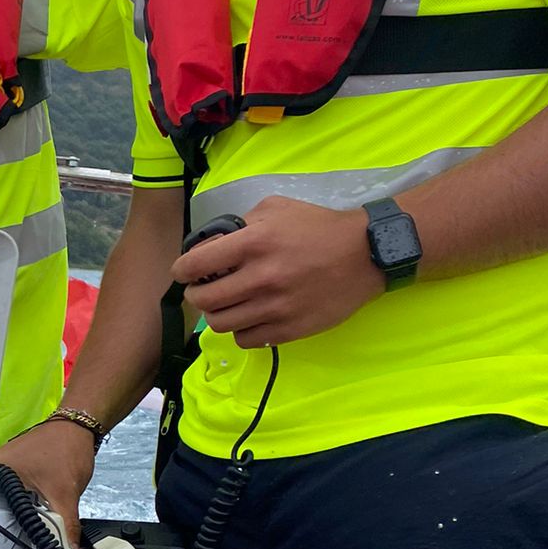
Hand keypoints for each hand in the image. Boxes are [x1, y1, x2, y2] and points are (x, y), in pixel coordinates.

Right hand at [0, 419, 96, 546]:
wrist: (80, 427)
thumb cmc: (66, 450)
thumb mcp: (65, 495)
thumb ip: (66, 529)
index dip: (11, 534)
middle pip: (2, 511)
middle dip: (19, 529)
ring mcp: (3, 469)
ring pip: (12, 505)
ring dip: (27, 519)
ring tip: (37, 537)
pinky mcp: (15, 471)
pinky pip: (19, 497)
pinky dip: (31, 508)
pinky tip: (39, 519)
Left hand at [172, 197, 384, 347]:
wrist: (365, 253)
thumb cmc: (318, 227)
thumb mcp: (276, 208)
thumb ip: (240, 223)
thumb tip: (213, 243)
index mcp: (254, 242)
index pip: (196, 264)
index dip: (182, 270)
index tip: (184, 272)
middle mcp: (261, 277)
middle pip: (204, 300)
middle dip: (196, 294)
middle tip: (203, 290)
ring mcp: (276, 307)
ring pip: (221, 324)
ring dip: (217, 314)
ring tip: (226, 305)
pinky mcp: (290, 329)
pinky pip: (247, 339)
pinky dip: (241, 330)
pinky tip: (249, 317)